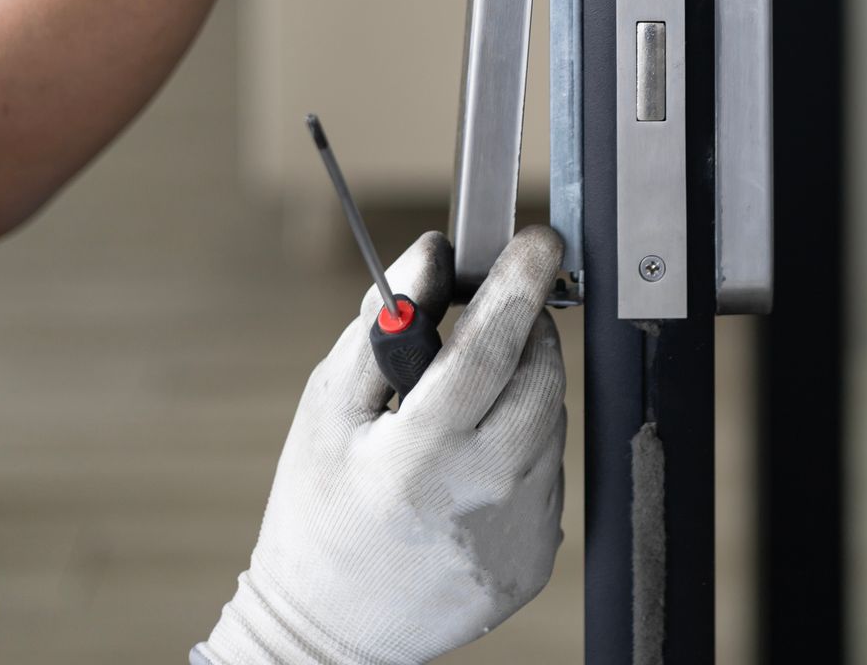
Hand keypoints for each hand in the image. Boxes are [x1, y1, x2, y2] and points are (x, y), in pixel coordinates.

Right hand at [197, 226, 567, 664]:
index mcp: (418, 456)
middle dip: (525, 332)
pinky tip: (471, 465)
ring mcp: (517, 534)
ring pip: (550, 421)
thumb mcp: (327, 407)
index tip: (537, 240)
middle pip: (540, 377)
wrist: (328, 629)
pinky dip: (522, 449)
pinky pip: (550, 473)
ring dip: (520, 393)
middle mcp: (481, 498)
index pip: (493, 348)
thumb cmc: (316, 510)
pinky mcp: (536, 561)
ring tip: (463, 410)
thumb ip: (382, 323)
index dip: (520, 282)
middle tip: (488, 326)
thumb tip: (434, 255)